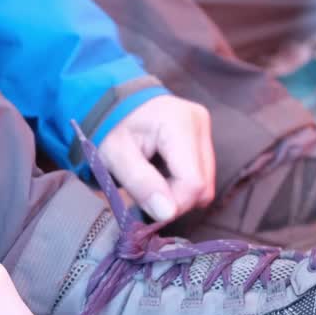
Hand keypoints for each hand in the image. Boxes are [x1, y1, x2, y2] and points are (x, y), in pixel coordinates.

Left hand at [97, 94, 215, 221]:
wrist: (112, 102)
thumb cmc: (110, 126)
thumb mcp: (114, 155)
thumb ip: (140, 182)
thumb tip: (167, 212)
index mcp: (179, 123)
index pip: (193, 183)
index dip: (172, 204)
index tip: (147, 205)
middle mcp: (199, 122)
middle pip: (203, 185)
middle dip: (175, 199)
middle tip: (147, 193)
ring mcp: (204, 128)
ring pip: (205, 183)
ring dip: (179, 192)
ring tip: (152, 180)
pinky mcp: (203, 135)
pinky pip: (202, 173)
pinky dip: (183, 182)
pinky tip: (162, 173)